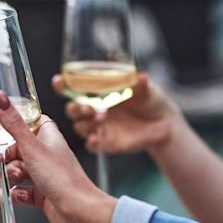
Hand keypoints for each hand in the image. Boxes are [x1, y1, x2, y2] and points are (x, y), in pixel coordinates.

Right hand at [0, 92, 116, 222]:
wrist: (79, 212)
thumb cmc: (63, 179)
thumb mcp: (32, 147)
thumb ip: (13, 124)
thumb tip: (0, 98)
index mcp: (48, 137)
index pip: (27, 125)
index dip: (12, 128)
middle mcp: (47, 154)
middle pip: (17, 149)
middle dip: (4, 156)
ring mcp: (45, 175)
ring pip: (18, 170)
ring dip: (11, 175)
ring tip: (16, 179)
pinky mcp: (43, 194)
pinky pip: (22, 191)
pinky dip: (18, 193)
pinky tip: (21, 195)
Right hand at [52, 72, 178, 155]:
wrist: (163, 123)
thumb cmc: (150, 99)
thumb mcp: (147, 89)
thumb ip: (141, 84)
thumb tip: (141, 77)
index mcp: (97, 92)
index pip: (74, 88)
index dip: (63, 85)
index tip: (59, 82)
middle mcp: (93, 109)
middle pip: (72, 110)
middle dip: (76, 108)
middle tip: (89, 107)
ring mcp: (98, 127)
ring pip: (80, 126)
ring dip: (86, 123)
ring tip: (102, 118)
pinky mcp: (105, 143)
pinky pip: (91, 145)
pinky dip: (91, 142)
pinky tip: (96, 138)